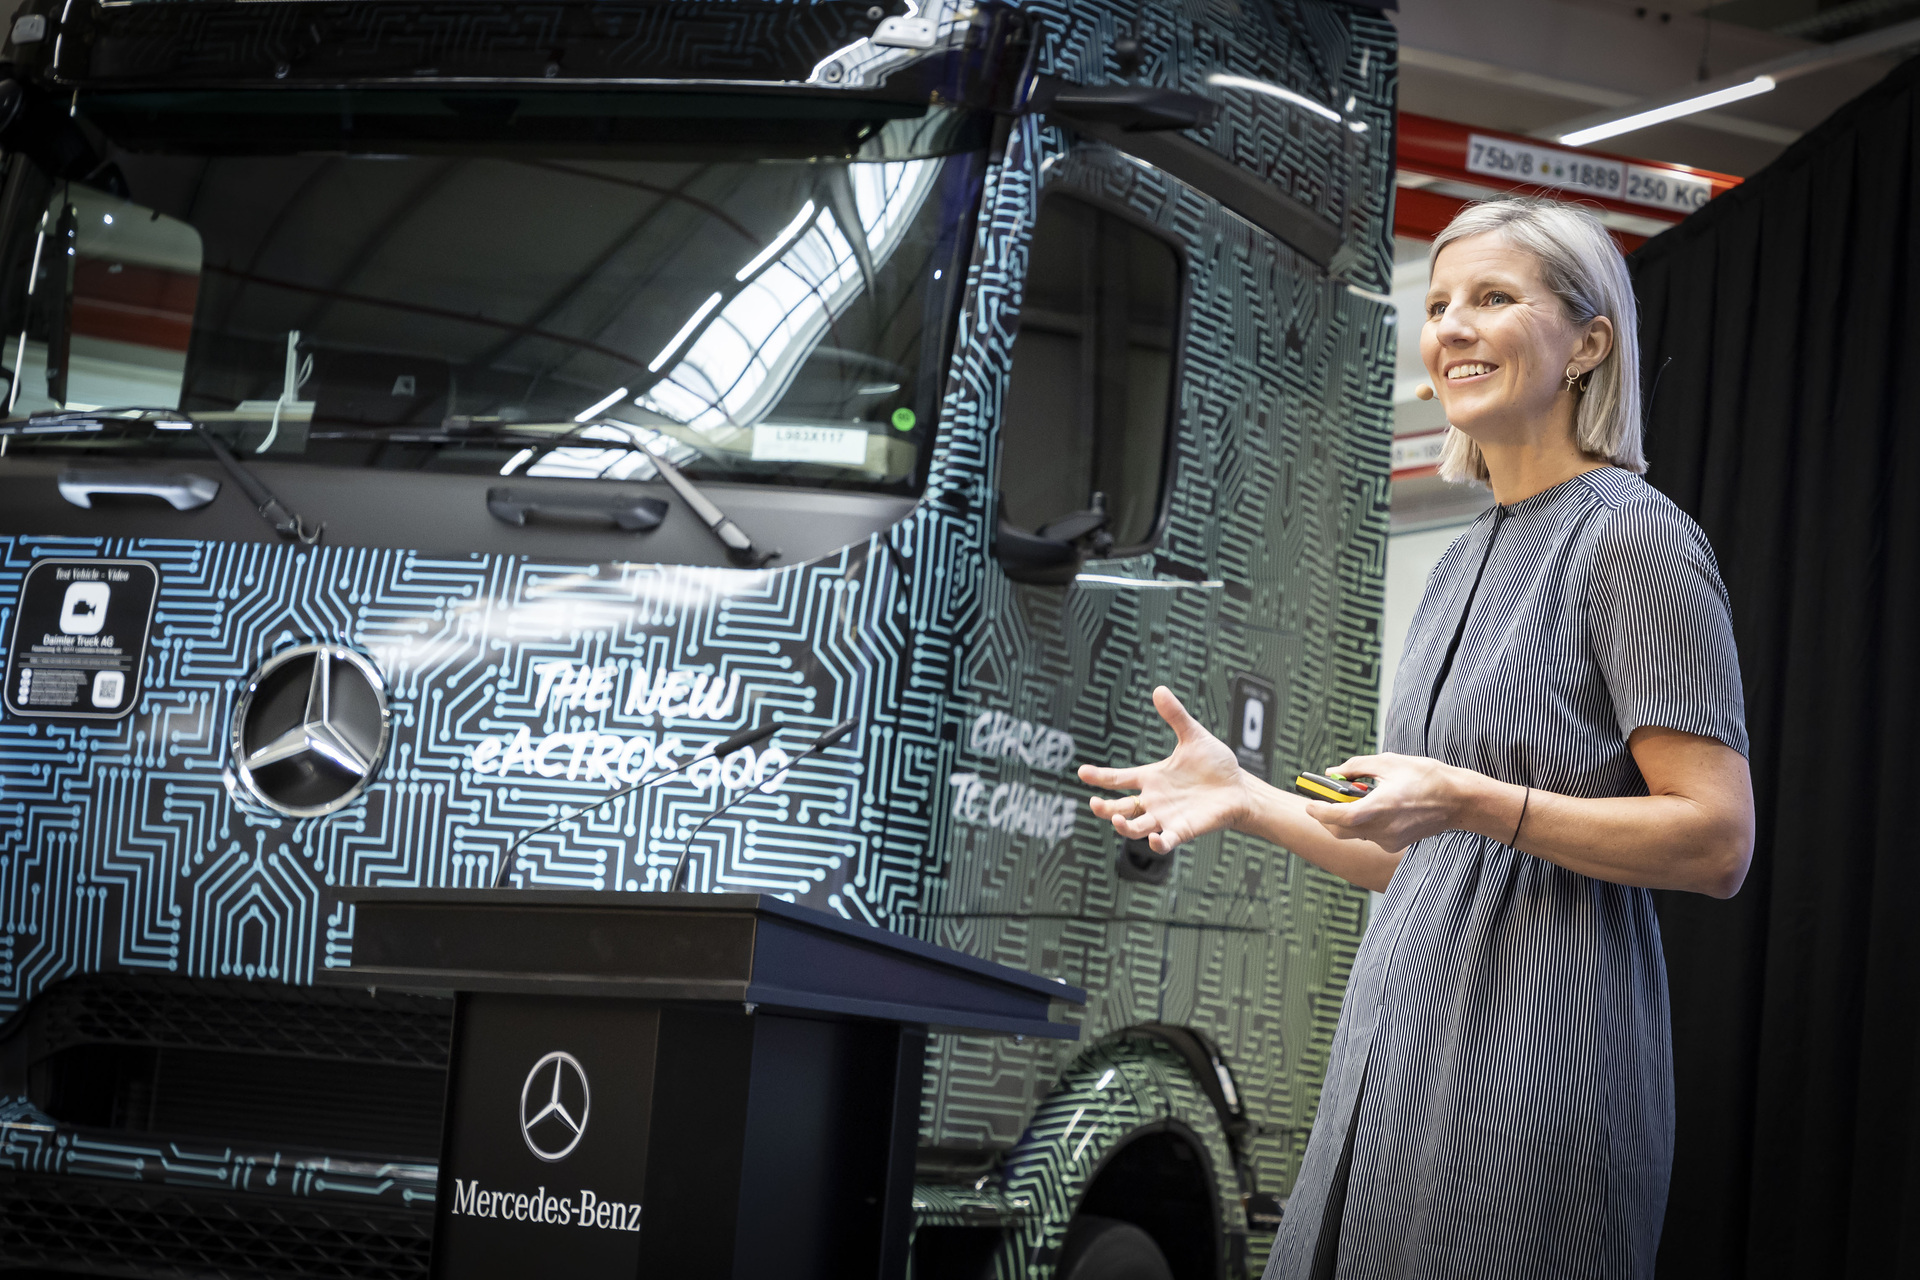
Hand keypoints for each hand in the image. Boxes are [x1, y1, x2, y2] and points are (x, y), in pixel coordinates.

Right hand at [1078, 686, 1249, 853]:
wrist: (1240, 789)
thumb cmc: (1216, 765)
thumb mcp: (1193, 736)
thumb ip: (1176, 716)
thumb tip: (1159, 689)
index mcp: (1152, 778)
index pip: (1118, 778)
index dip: (1099, 776)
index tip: (1081, 772)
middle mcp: (1154, 800)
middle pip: (1120, 808)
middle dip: (1105, 808)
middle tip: (1094, 803)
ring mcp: (1167, 817)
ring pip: (1137, 827)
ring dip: (1125, 827)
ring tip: (1118, 820)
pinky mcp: (1184, 830)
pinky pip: (1167, 840)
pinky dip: (1159, 843)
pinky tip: (1154, 840)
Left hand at [1302, 752, 1466, 851]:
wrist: (1458, 800)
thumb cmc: (1426, 777)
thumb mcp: (1389, 762)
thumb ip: (1356, 766)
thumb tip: (1332, 772)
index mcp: (1379, 808)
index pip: (1339, 816)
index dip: (1319, 811)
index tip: (1309, 803)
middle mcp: (1382, 829)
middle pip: (1340, 830)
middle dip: (1326, 817)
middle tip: (1322, 800)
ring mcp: (1389, 840)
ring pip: (1355, 833)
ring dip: (1347, 817)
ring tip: (1356, 796)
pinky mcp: (1396, 845)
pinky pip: (1370, 835)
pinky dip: (1364, 822)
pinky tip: (1376, 805)